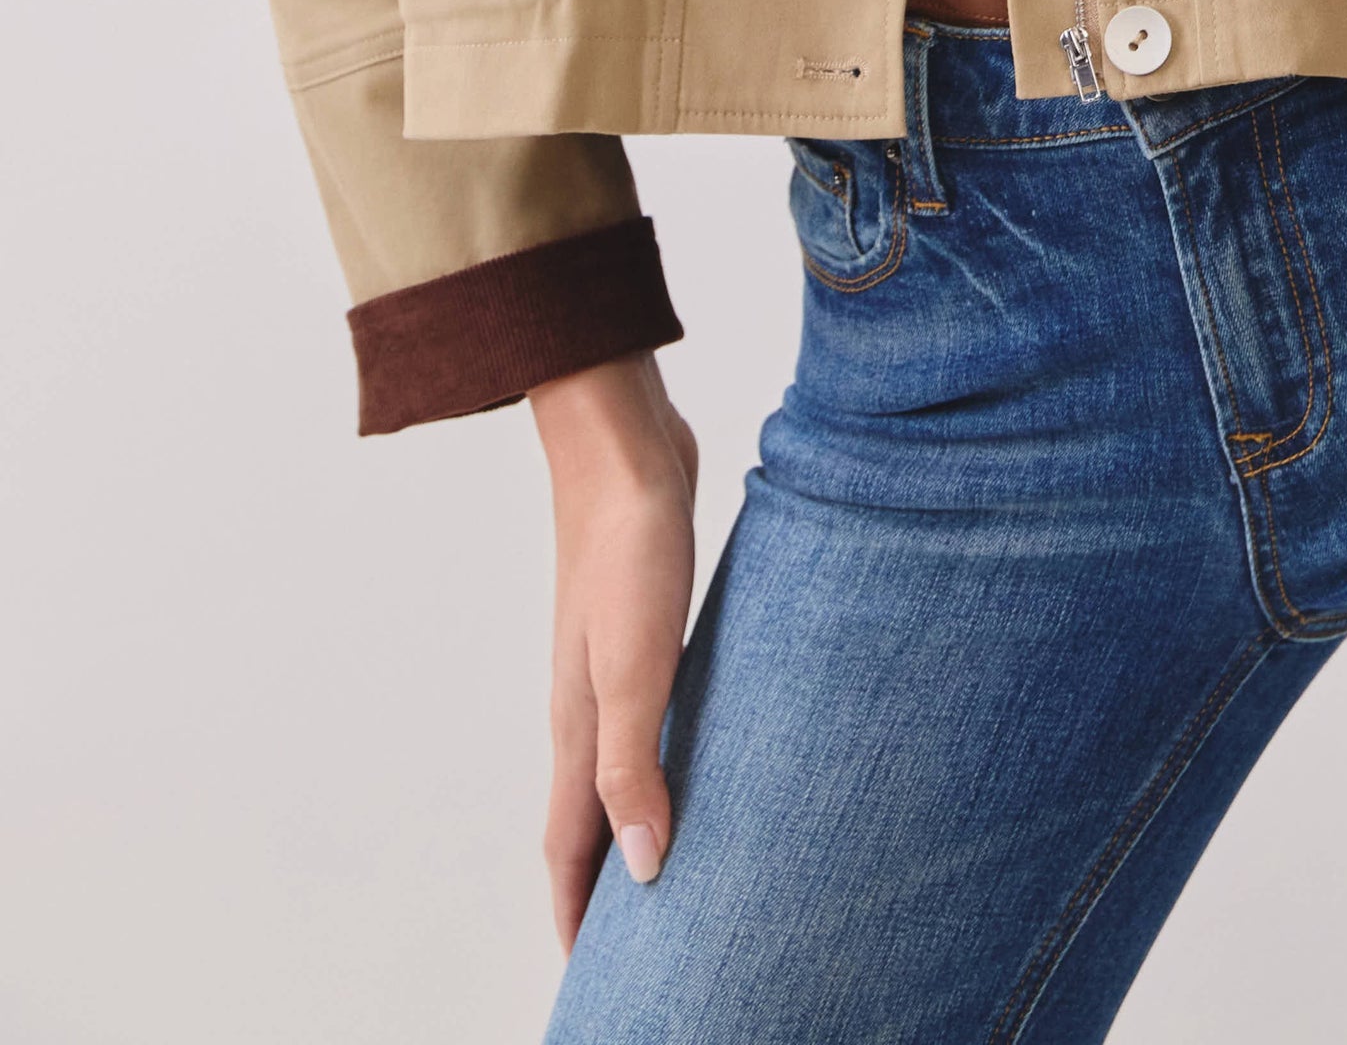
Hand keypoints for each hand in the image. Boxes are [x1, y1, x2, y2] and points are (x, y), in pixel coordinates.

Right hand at [529, 351, 700, 952]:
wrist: (625, 448)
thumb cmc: (629, 550)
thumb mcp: (635, 665)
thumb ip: (632, 765)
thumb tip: (645, 869)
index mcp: (578, 726)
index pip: (571, 848)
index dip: (579, 915)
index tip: (591, 978)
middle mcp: (586, 706)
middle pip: (587, 821)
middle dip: (600, 888)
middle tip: (631, 949)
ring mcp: (612, 666)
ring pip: (618, 772)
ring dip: (631, 826)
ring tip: (665, 870)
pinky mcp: (643, 630)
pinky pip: (649, 721)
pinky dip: (659, 763)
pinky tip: (695, 756)